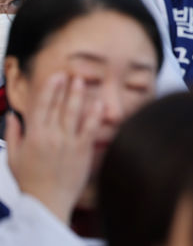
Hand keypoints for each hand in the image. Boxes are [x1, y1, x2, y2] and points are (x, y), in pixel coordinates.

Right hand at [6, 74, 102, 223]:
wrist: (47, 203)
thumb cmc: (30, 182)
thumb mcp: (14, 158)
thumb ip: (13, 135)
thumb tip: (12, 116)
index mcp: (33, 136)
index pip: (40, 106)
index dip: (49, 89)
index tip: (55, 76)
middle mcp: (50, 136)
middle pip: (58, 106)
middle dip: (65, 87)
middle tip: (71, 72)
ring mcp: (67, 142)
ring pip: (73, 113)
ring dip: (78, 95)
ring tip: (82, 81)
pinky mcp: (82, 151)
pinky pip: (89, 128)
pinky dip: (93, 114)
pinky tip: (98, 103)